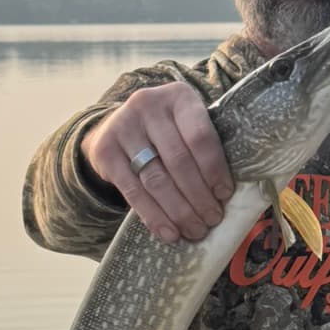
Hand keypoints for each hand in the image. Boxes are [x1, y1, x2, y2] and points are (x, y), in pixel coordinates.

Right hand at [83, 83, 234, 243]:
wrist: (117, 126)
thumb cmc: (167, 131)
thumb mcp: (186, 125)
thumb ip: (204, 148)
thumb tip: (225, 197)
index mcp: (178, 96)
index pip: (200, 137)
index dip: (214, 171)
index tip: (225, 196)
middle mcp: (148, 105)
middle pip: (178, 161)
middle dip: (199, 197)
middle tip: (212, 220)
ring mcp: (123, 127)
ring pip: (156, 180)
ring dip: (179, 211)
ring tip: (195, 230)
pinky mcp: (104, 151)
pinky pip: (133, 191)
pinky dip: (154, 216)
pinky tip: (169, 232)